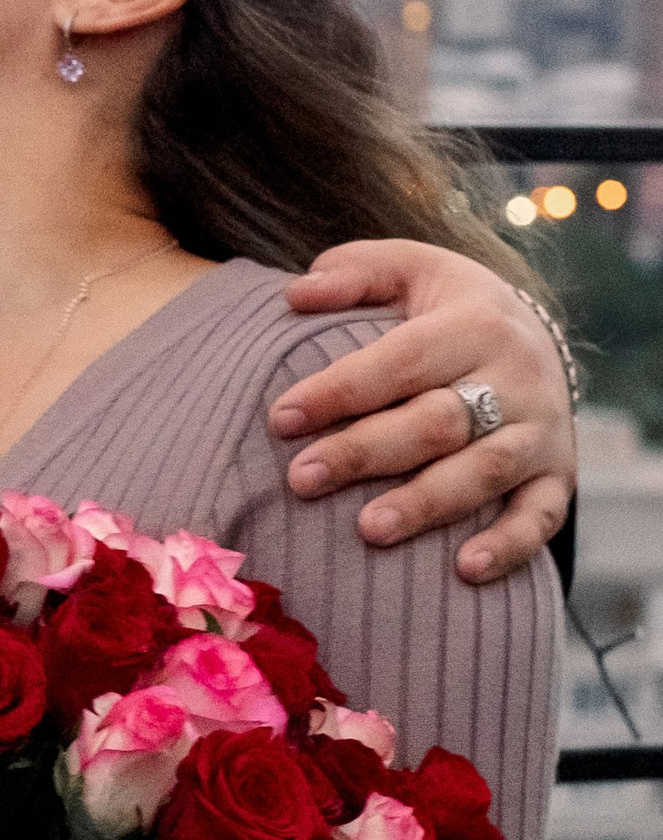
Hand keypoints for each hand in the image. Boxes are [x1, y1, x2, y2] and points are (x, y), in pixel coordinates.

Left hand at [274, 241, 572, 584]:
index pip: (400, 360)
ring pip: (485, 471)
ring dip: (427, 503)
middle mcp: (516, 378)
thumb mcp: (411, 269)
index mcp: (475, 323)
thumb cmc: (449, 310)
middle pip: (438, 422)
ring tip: (368, 530)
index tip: (280, 418)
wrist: (539, 339)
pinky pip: (540, 516)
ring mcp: (540, 431)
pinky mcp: (558, 475)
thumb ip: (355, 272)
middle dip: (366, 452)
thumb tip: (296, 295)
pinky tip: (465, 570)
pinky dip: (509, 546)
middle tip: (302, 479)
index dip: (340, 390)